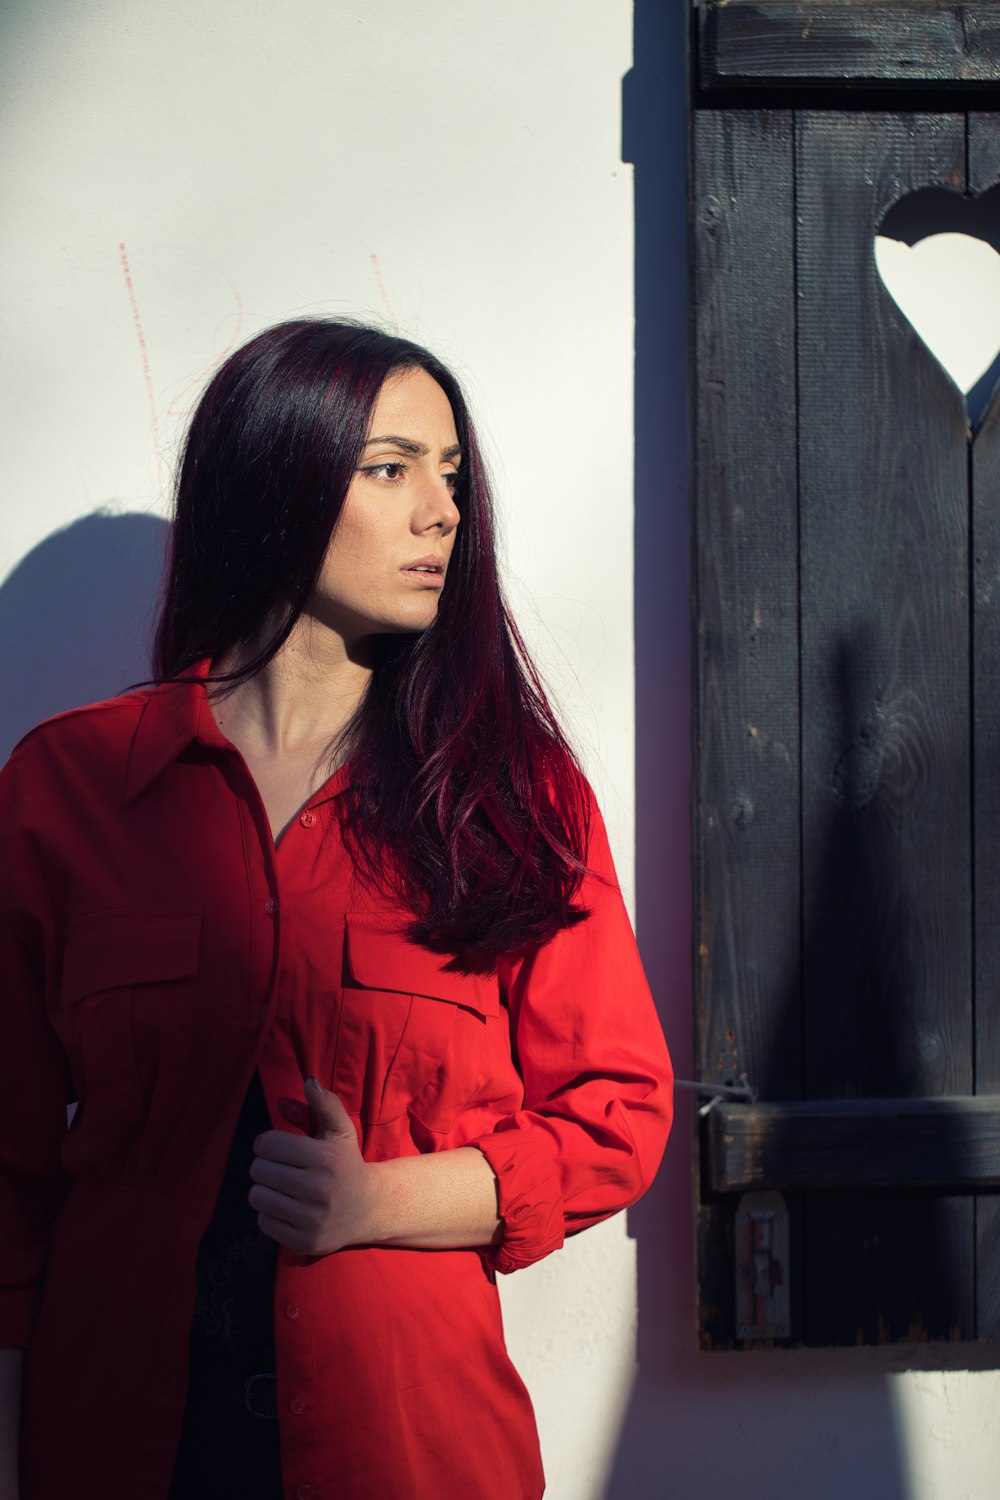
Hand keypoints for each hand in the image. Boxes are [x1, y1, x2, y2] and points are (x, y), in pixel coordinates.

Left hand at [249, 1078, 372, 1254]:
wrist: (368, 1209)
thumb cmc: (347, 1164)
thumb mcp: (341, 1131)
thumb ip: (325, 1104)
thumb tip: (309, 1081)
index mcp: (325, 1158)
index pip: (266, 1144)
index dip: (267, 1143)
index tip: (278, 1147)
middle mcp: (318, 1190)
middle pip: (258, 1170)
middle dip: (265, 1166)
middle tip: (281, 1168)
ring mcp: (310, 1219)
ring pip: (257, 1197)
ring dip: (264, 1190)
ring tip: (282, 1187)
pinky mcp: (303, 1242)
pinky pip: (263, 1222)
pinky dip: (270, 1214)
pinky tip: (288, 1208)